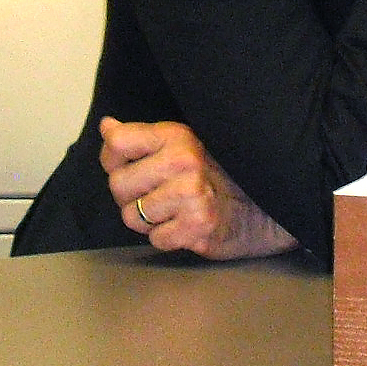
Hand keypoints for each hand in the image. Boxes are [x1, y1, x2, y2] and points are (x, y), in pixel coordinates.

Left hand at [99, 117, 299, 259]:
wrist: (259, 209)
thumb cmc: (210, 178)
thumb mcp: (176, 148)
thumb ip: (138, 138)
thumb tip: (107, 126)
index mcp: (176, 136)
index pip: (116, 142)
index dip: (114, 160)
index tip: (134, 165)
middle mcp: (184, 159)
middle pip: (117, 185)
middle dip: (131, 197)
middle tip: (160, 195)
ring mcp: (192, 192)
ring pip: (132, 216)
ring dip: (149, 221)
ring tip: (175, 211)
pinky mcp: (199, 223)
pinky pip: (156, 239)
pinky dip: (168, 238)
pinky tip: (186, 226)